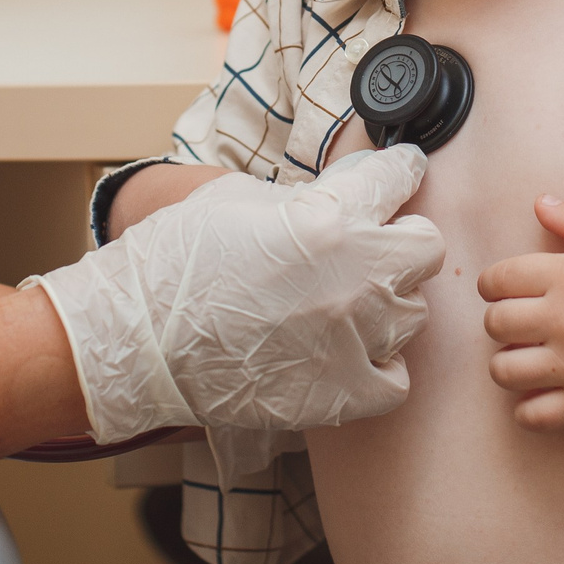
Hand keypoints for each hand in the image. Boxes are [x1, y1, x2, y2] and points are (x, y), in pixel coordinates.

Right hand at [32, 146, 443, 441]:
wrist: (137, 336)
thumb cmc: (178, 258)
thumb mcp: (241, 198)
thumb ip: (306, 197)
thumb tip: (343, 196)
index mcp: (329, 217)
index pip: (397, 178)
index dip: (396, 170)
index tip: (396, 172)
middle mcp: (354, 276)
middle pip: (425, 249)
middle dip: (400, 240)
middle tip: (369, 245)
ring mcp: (352, 338)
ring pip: (411, 314)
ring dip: (384, 304)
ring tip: (344, 304)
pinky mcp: (341, 392)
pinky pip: (395, 378)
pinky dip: (378, 365)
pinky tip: (347, 352)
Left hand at [478, 194, 563, 430]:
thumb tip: (538, 203)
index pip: (497, 280)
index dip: (494, 284)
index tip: (504, 290)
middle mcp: (563, 321)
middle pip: (495, 324)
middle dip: (501, 321)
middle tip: (520, 323)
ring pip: (503, 371)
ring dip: (508, 364)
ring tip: (528, 358)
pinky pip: (533, 416)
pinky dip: (528, 409)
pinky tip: (542, 393)